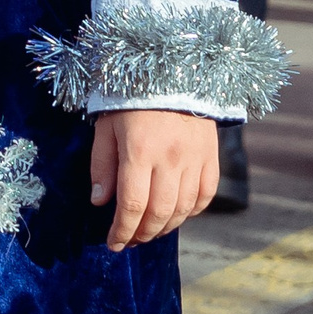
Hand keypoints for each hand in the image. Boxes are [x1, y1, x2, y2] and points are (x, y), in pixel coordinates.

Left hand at [91, 109, 219, 250]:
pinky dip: (191, 211)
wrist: (172, 69)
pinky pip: (205, 195)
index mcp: (139, 151)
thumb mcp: (106, 126)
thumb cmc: (130, 97)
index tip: (113, 244)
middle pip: (159, 213)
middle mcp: (171, 159)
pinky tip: (176, 215)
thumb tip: (100, 202)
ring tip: (149, 232)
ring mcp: (195, 159)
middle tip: (129, 241)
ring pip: (183, 209)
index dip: (121, 231)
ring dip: (165, 227)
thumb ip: (102, 165)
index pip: (131, 205)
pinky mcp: (212, 156)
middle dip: (142, 234)